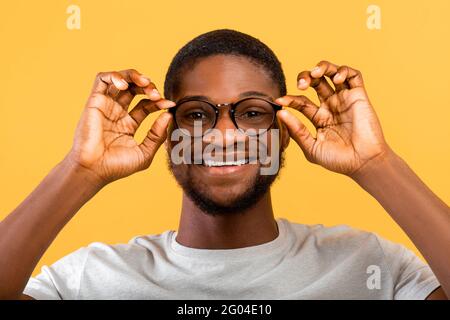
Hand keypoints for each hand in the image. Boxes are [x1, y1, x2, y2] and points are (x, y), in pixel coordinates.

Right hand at [66, 69, 174, 184]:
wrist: (94, 169)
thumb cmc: (117, 166)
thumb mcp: (145, 153)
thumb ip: (157, 135)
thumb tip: (168, 115)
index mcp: (129, 124)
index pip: (147, 105)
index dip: (160, 102)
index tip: (170, 104)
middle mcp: (117, 113)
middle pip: (135, 90)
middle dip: (149, 87)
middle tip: (156, 93)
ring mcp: (106, 106)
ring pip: (121, 80)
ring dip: (135, 76)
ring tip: (145, 83)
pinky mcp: (94, 101)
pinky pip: (102, 79)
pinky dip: (115, 75)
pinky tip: (125, 85)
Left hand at [276, 60, 389, 176]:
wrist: (363, 163)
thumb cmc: (338, 160)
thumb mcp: (311, 147)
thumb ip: (297, 131)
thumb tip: (280, 113)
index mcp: (318, 118)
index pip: (301, 101)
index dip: (290, 99)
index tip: (280, 101)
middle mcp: (331, 106)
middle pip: (315, 82)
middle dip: (305, 77)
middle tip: (301, 84)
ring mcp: (345, 100)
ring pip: (332, 73)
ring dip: (322, 67)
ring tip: (316, 74)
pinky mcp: (359, 96)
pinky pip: (354, 76)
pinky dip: (344, 71)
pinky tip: (336, 79)